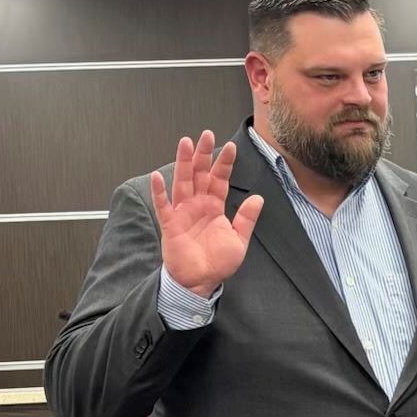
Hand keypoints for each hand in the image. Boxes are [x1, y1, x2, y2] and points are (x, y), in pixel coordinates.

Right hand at [150, 131, 263, 296]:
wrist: (201, 281)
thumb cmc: (217, 263)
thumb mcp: (239, 240)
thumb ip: (247, 219)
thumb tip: (258, 198)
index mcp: (214, 207)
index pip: (219, 180)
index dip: (224, 164)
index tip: (231, 147)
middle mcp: (198, 205)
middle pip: (200, 174)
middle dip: (203, 154)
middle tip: (207, 135)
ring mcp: (183, 212)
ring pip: (182, 182)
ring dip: (184, 163)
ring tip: (186, 144)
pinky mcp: (170, 224)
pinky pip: (163, 205)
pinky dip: (160, 192)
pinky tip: (158, 176)